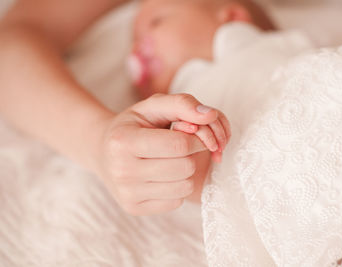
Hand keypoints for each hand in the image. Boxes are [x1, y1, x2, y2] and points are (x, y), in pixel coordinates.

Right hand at [94, 93, 222, 215]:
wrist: (102, 151)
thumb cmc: (134, 125)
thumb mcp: (152, 106)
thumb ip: (182, 104)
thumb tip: (210, 115)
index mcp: (123, 141)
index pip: (179, 145)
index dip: (197, 138)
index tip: (195, 133)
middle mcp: (121, 171)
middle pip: (185, 167)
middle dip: (191, 155)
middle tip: (181, 147)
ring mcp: (127, 193)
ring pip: (184, 187)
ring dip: (186, 172)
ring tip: (171, 160)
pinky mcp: (134, 208)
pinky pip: (176, 202)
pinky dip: (177, 187)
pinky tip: (163, 176)